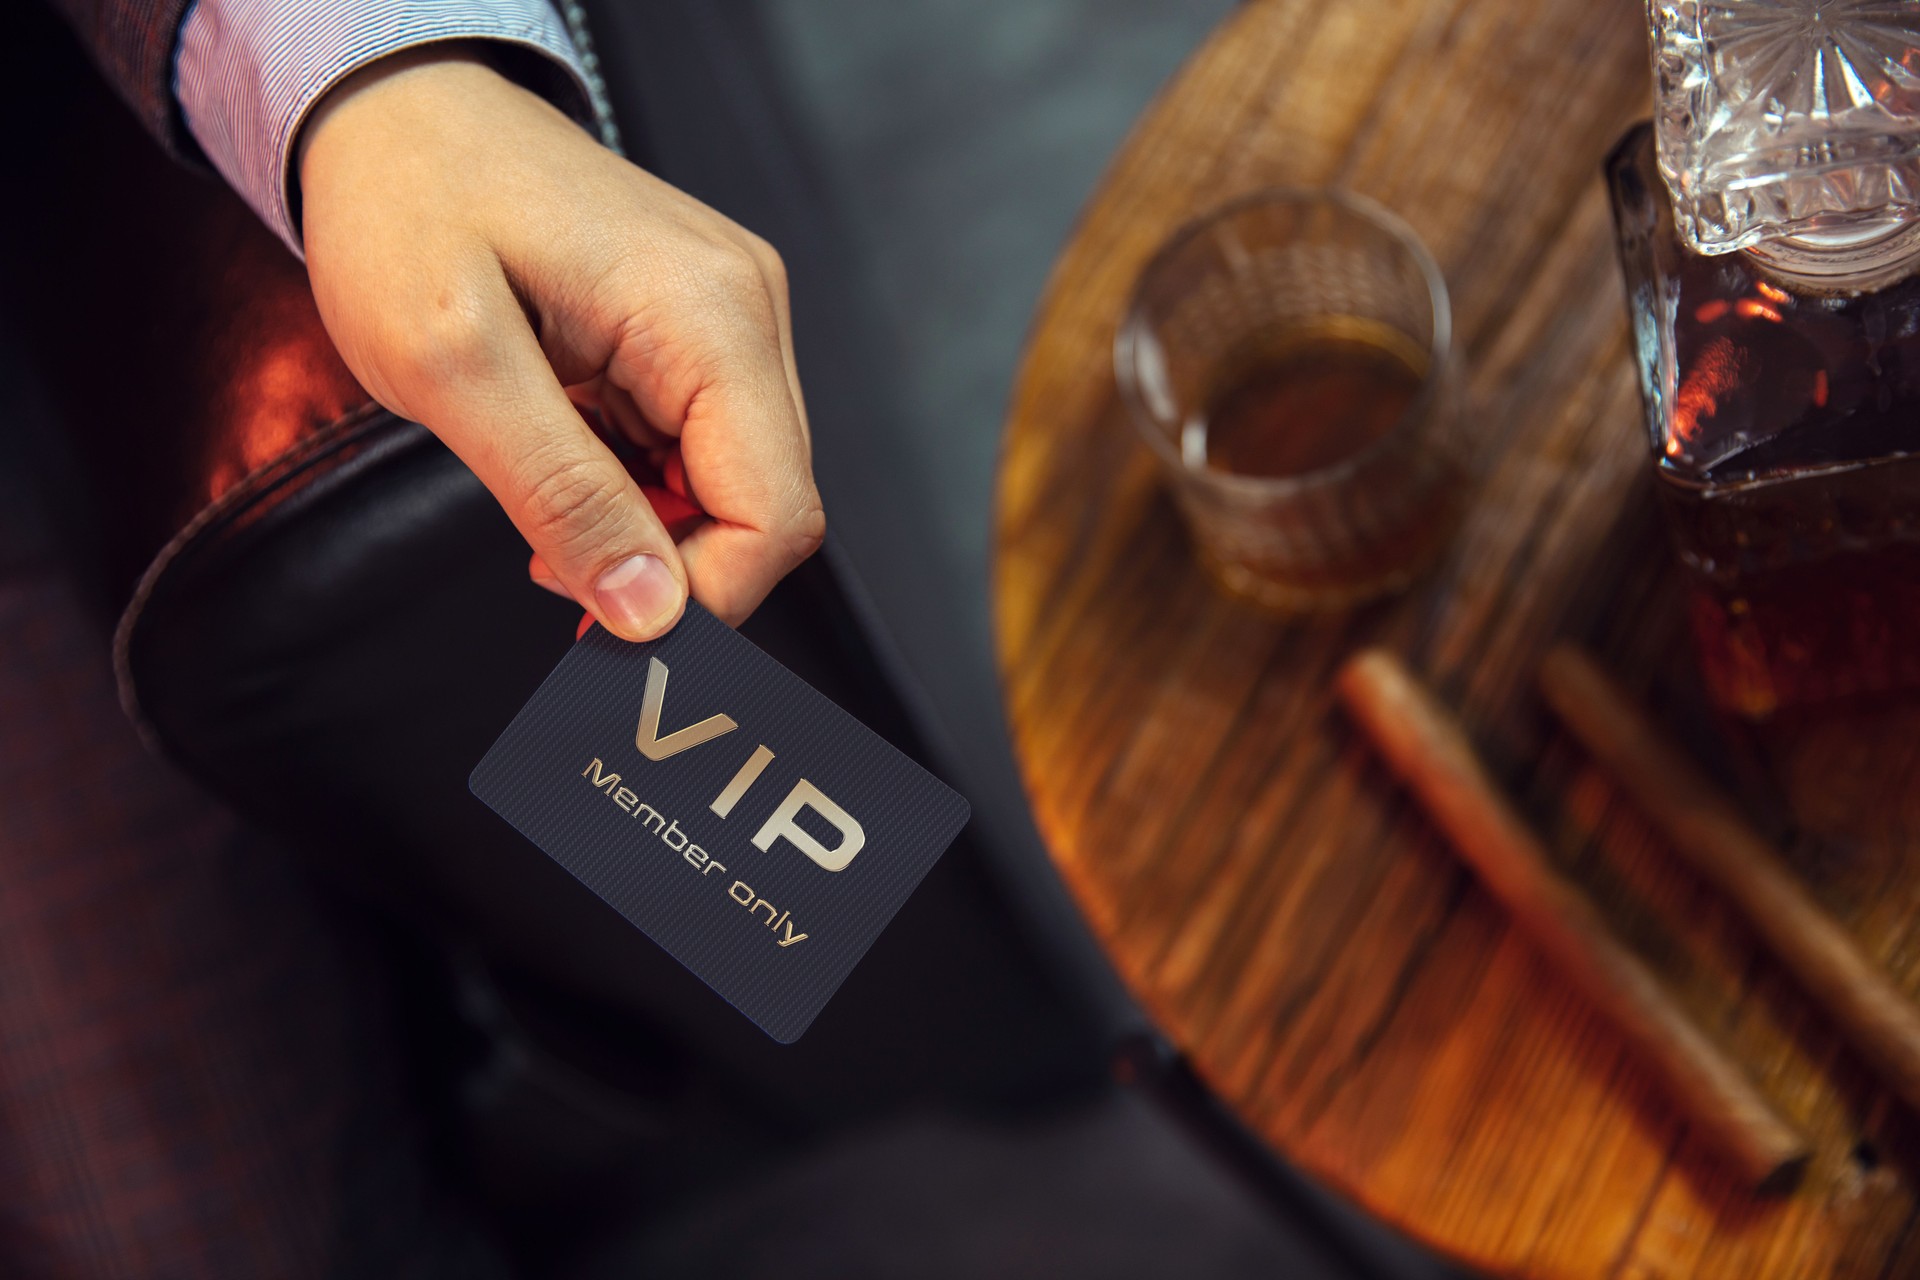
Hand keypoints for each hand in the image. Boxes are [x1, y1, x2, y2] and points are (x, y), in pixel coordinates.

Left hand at [297, 45, 822, 639]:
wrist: (395, 107)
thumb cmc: (407, 204)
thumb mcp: (454, 366)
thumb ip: (560, 496)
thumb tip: (649, 614)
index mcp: (707, 315)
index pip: (776, 514)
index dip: (704, 598)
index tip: (607, 631)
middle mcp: (746, 310)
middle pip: (767, 505)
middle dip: (669, 564)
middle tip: (552, 568)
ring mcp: (731, 316)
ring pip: (737, 485)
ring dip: (649, 526)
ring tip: (546, 500)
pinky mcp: (701, 327)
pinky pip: (703, 445)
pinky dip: (642, 484)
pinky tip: (570, 459)